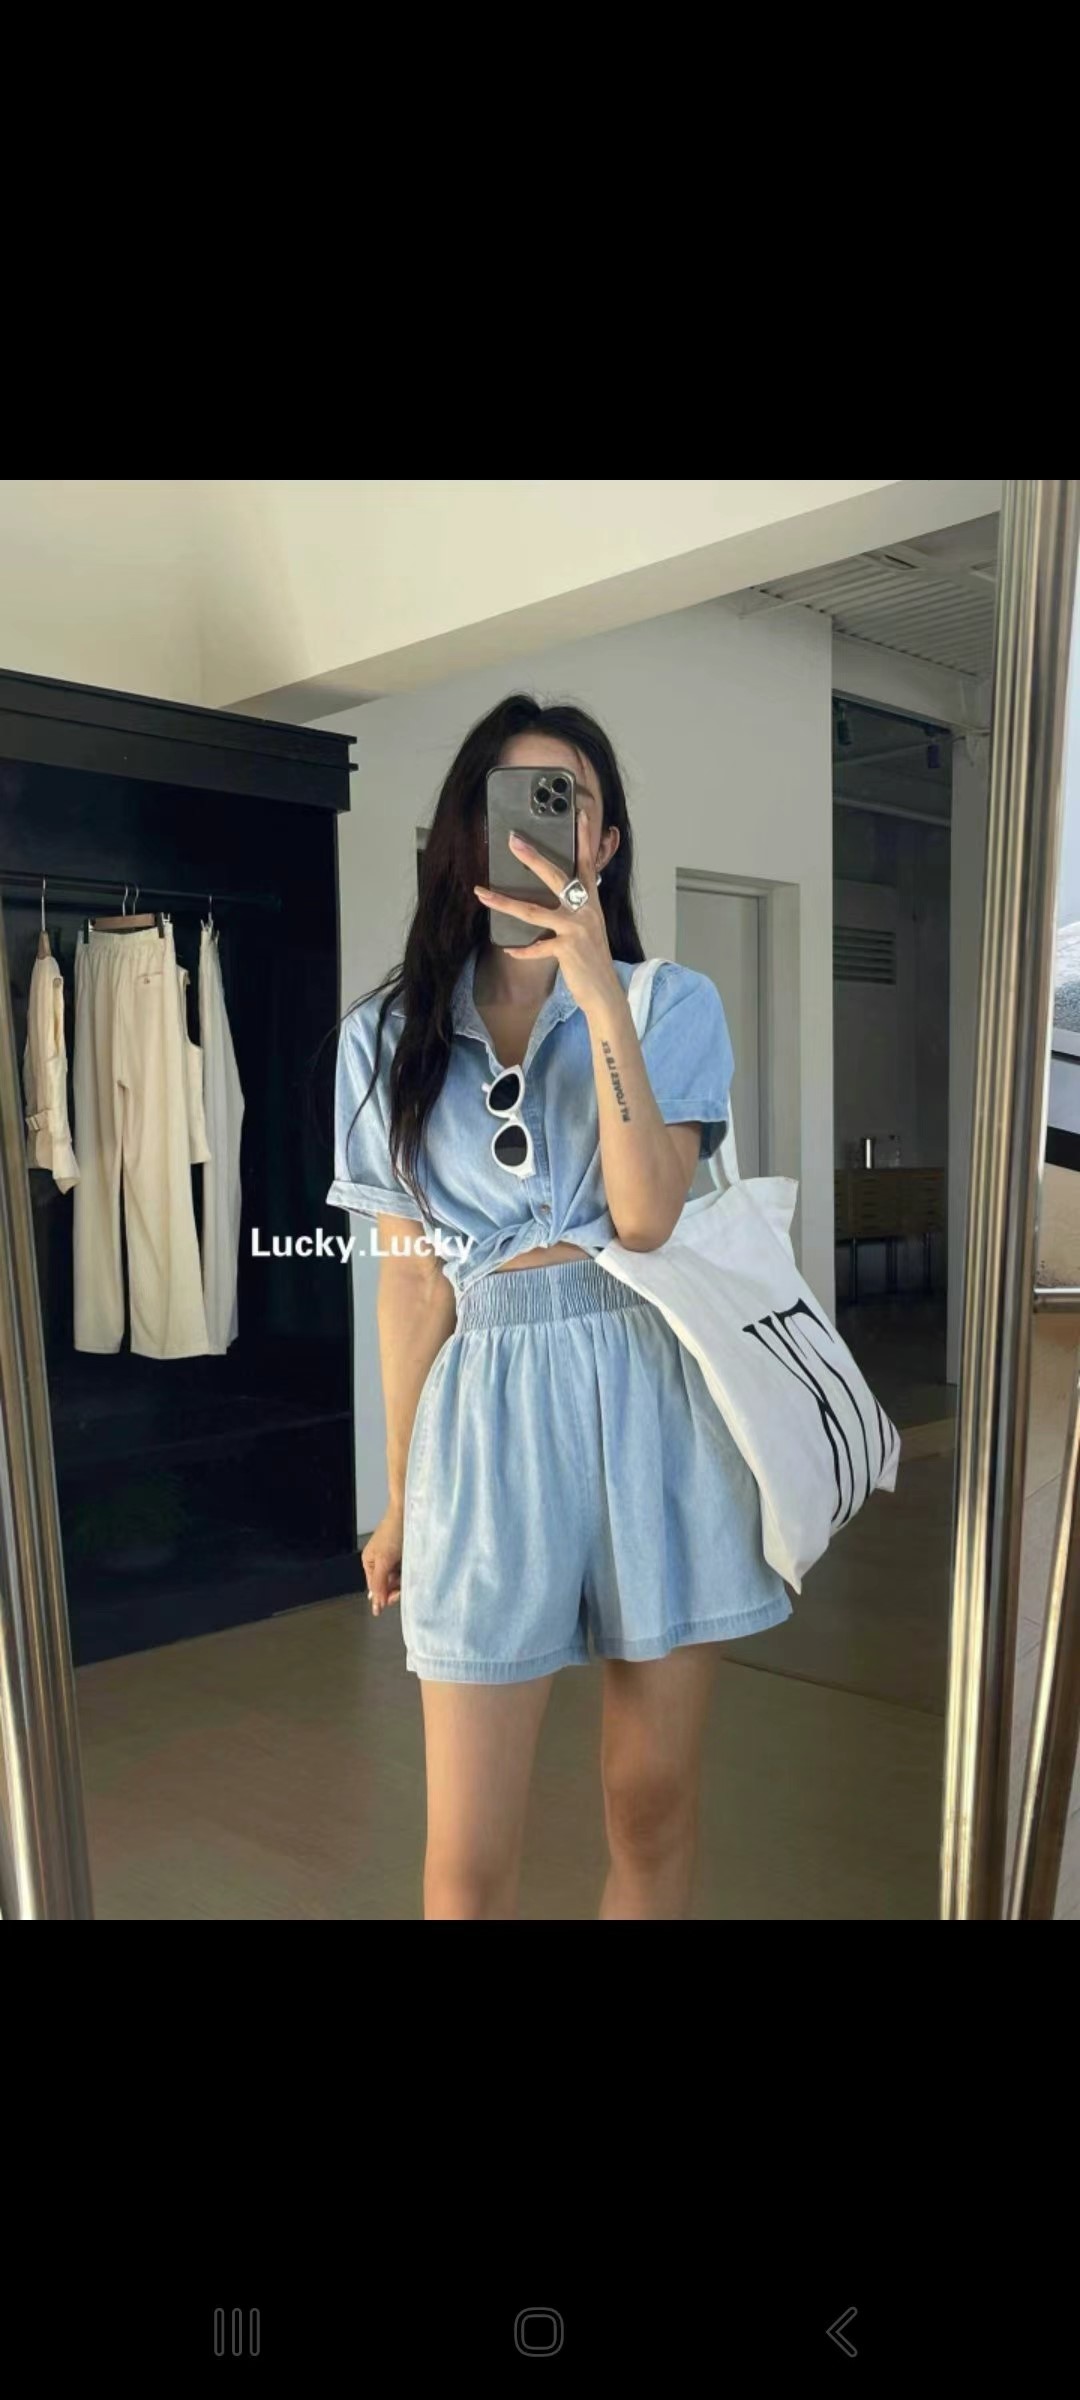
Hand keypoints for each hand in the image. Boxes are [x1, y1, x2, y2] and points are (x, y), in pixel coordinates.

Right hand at [362, 1506, 402, 1616]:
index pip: (376, 1589)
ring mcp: (393, 1558)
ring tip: (410, 1570)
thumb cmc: (393, 1533)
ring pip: (398, 1579)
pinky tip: (415, 1568)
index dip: (387, 1595)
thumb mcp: (383, 1561)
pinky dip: (410, 1572)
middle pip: (388, 1585)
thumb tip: (375, 1606)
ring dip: (405, 1579)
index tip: (398, 1595)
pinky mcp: (404, 1554)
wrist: (407, 1511)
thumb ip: (379, 1583)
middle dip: (396, 1587)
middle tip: (405, 1583)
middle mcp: (380, 1563)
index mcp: (369, 1563)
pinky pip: (407, 1570)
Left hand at [473, 807, 621, 1017]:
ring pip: (534, 911)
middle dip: (532, 857)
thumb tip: (564, 891)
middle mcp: (585, 909)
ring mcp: (576, 928)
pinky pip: (537, 947)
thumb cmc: (591, 957)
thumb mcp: (588, 925)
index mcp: (590, 900)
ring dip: (503, 902)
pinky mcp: (567, 949)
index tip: (581, 813)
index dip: (584, 838)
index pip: (587, 862)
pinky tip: (509, 949)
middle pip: (556, 877)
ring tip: (481, 893)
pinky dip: (522, 950)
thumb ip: (576, 906)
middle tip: (512, 840)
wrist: (604, 990)